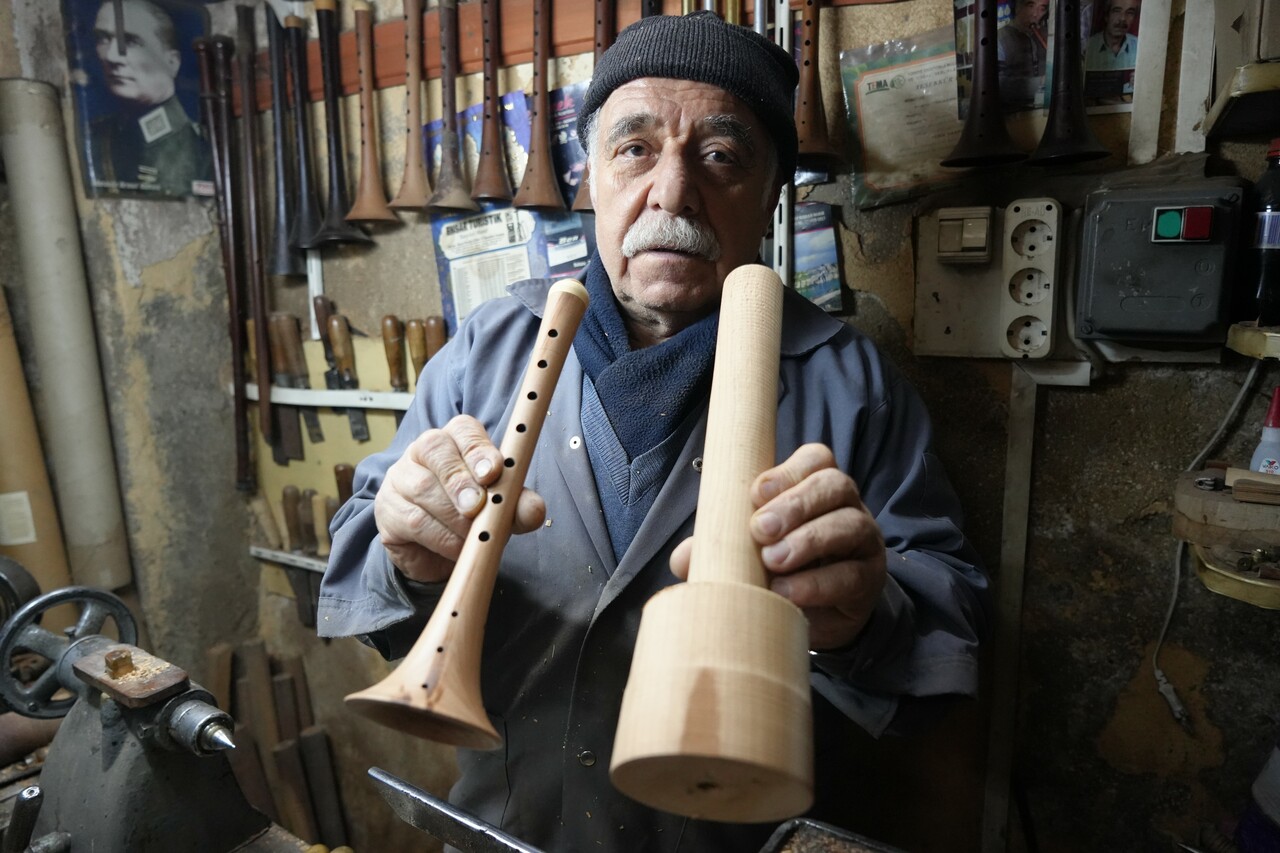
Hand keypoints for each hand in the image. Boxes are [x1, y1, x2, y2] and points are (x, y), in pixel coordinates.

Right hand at [374, 415, 545, 583]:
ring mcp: (400, 478)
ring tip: (473, 536)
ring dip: (453, 516)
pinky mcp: (388, 510)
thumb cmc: (474, 516)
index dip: (478, 448)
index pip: (463, 429)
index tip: (495, 471)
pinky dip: (440, 538)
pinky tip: (456, 548)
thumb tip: (534, 510)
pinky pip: (413, 520)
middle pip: (435, 449)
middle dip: (460, 480)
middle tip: (477, 507)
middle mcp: (423, 450)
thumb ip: (519, 506)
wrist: (439, 552)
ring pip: (422, 487)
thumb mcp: (503, 509)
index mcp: (455, 439)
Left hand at [670, 443, 885, 649]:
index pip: (815, 460)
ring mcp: (862, 541)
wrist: (818, 617)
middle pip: (835, 485)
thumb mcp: (748, 553)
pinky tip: (787, 593)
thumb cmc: (780, 570)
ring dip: (807, 541)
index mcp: (814, 488)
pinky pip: (851, 575)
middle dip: (795, 504)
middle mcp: (845, 506)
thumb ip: (718, 547)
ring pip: (849, 525)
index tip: (755, 493)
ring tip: (773, 561)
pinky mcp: (868, 580)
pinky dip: (816, 583)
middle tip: (760, 529)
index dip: (788, 471)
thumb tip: (682, 559)